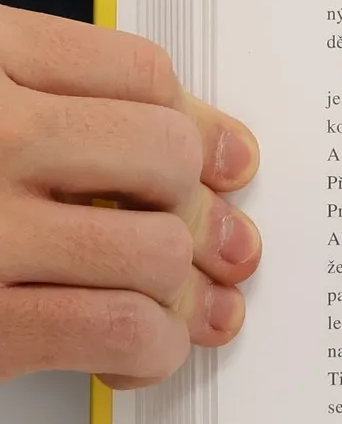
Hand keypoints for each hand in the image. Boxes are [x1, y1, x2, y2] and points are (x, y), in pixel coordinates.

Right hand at [0, 7, 261, 387]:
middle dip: (201, 209)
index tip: (221, 159)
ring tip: (172, 306)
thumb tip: (200, 147)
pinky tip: (132, 351)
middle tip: (211, 243)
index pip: (133, 72)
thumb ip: (39, 101)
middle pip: (165, 157)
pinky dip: (151, 348)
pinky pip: (120, 328)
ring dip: (182, 290)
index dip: (196, 124)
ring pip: (157, 247)